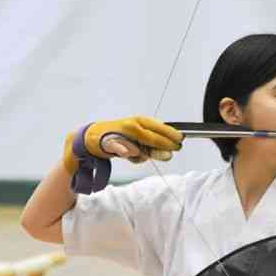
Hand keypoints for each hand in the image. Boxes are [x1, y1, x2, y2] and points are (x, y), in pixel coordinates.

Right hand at [63, 116, 182, 173]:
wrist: (95, 137)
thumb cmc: (122, 136)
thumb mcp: (141, 138)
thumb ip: (154, 144)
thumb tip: (171, 151)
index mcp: (142, 121)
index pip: (160, 127)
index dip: (171, 134)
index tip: (181, 140)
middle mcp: (133, 125)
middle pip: (153, 137)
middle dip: (164, 145)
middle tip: (171, 152)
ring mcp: (122, 133)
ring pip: (140, 147)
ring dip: (146, 154)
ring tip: (141, 154)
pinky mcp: (110, 142)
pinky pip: (120, 148)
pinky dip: (125, 149)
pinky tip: (130, 152)